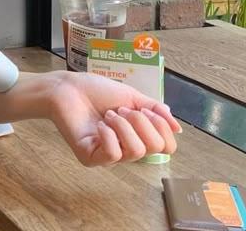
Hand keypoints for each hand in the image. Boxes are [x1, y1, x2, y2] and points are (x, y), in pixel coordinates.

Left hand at [47, 71, 181, 166]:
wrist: (67, 88)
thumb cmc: (96, 91)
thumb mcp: (132, 97)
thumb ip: (155, 111)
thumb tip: (178, 128)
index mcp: (138, 135)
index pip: (167, 146)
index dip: (161, 126)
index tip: (143, 108)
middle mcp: (126, 149)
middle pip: (156, 148)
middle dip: (141, 122)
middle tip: (120, 110)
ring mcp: (108, 156)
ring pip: (136, 151)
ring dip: (123, 126)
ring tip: (109, 115)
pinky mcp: (90, 158)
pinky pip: (113, 154)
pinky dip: (109, 135)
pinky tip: (99, 125)